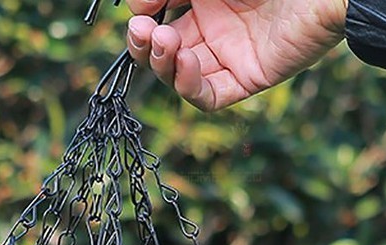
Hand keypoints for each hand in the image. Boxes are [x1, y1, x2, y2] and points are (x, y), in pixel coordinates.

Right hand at [126, 0, 348, 110]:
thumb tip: (135, 12)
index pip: (161, 16)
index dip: (143, 17)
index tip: (139, 9)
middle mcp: (218, 25)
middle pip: (166, 50)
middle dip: (145, 44)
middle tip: (141, 31)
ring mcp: (233, 53)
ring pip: (182, 75)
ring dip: (162, 63)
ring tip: (161, 42)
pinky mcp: (250, 77)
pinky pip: (210, 95)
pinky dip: (189, 85)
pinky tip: (184, 62)